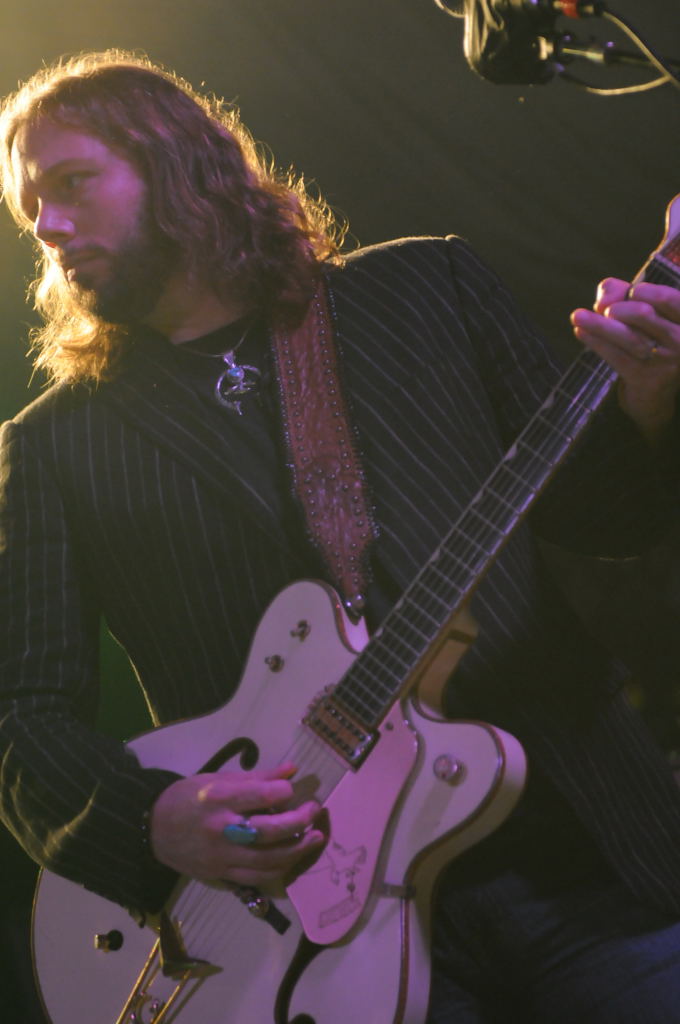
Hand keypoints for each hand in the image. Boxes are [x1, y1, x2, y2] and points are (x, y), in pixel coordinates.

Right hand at [149, 762, 325, 886]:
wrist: (154, 829)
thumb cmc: (188, 797)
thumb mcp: (218, 778)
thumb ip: (258, 777)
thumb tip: (292, 769)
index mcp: (218, 799)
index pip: (260, 796)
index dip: (283, 791)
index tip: (291, 788)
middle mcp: (221, 829)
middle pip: (268, 831)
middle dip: (299, 821)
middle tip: (315, 811)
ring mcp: (221, 856)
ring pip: (268, 860)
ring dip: (297, 850)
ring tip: (316, 837)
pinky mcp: (221, 875)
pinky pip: (257, 878)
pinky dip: (280, 869)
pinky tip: (293, 858)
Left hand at [571, 278, 679, 442]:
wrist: (655, 388)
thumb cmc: (646, 336)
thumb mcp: (640, 309)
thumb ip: (621, 293)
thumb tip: (602, 302)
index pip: (667, 298)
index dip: (643, 291)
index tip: (631, 292)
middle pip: (643, 314)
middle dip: (618, 308)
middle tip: (605, 310)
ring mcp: (665, 361)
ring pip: (627, 337)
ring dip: (598, 325)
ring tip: (577, 316)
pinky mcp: (645, 377)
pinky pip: (616, 356)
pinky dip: (596, 342)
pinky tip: (580, 331)